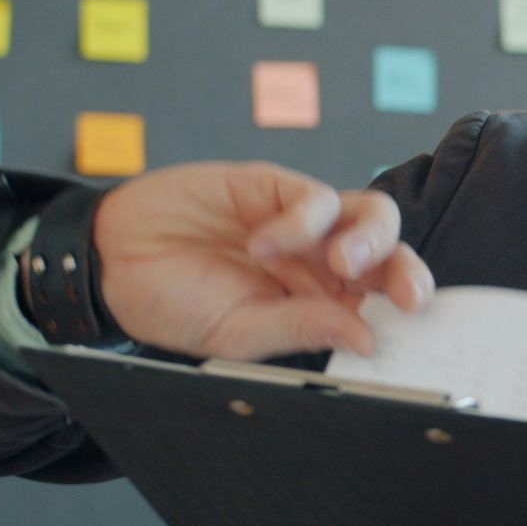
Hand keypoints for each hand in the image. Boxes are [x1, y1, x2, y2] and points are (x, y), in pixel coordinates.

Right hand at [88, 161, 433, 359]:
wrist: (112, 261)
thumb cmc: (174, 302)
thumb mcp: (236, 333)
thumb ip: (299, 330)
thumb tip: (364, 339)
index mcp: (321, 303)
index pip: (382, 303)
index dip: (404, 310)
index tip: (415, 329)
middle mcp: (322, 261)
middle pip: (390, 256)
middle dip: (407, 273)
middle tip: (406, 297)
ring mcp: (303, 222)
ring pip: (370, 216)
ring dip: (370, 239)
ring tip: (342, 261)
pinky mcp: (274, 186)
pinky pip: (313, 197)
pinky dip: (299, 221)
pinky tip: (261, 242)